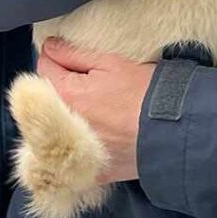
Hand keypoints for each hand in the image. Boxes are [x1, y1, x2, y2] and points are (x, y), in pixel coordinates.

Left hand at [36, 39, 155, 183]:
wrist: (172, 129)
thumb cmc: (144, 92)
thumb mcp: (111, 63)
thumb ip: (74, 54)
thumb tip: (49, 46)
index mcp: (67, 95)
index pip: (44, 69)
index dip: (55, 58)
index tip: (67, 56)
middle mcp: (64, 126)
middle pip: (50, 99)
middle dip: (61, 87)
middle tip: (87, 82)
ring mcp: (77, 151)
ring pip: (61, 127)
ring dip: (71, 116)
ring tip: (98, 109)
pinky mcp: (92, 171)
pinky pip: (80, 155)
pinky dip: (85, 143)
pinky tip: (103, 134)